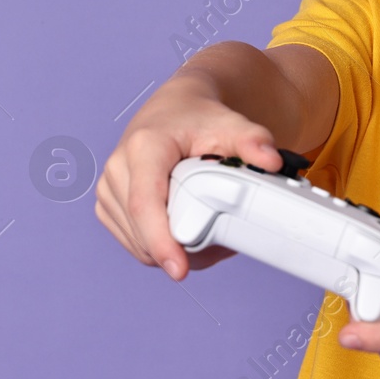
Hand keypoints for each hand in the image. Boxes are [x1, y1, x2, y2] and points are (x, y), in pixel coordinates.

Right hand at [94, 76, 284, 280]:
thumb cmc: (198, 118)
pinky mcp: (107, 203)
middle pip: (143, 231)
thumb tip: (272, 161)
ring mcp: (109, 188)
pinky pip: (131, 241)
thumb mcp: (230, 124)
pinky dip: (157, 246)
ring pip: (137, 242)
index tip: (179, 269)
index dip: (161, 241)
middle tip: (220, 247)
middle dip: (180, 251)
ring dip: (169, 251)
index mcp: (144, 148)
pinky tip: (183, 234)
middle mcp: (118, 168)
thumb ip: (253, 140)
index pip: (145, 204)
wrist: (174, 108)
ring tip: (206, 237)